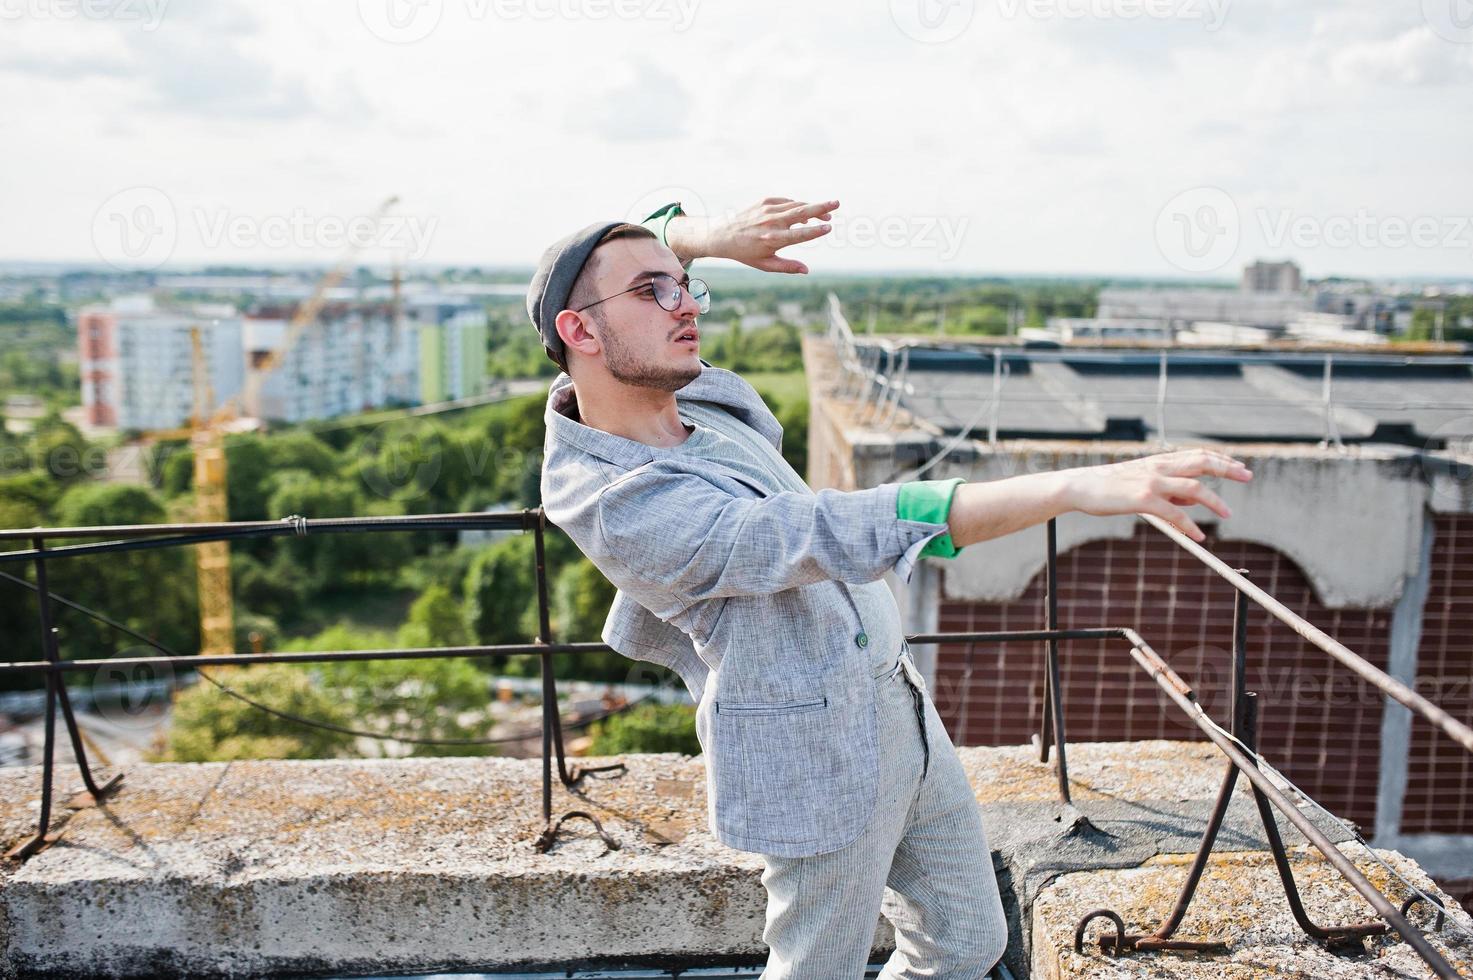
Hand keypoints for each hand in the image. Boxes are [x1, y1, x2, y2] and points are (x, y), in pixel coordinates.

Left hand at [666, 197, 838, 273]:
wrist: (722, 234)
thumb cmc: (746, 253)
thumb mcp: (765, 265)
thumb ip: (787, 267)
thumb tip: (807, 270)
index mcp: (773, 239)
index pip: (800, 234)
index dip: (816, 231)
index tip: (829, 228)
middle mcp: (772, 222)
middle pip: (802, 212)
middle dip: (821, 208)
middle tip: (837, 203)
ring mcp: (768, 209)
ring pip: (797, 205)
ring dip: (814, 208)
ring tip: (828, 212)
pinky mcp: (765, 201)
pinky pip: (787, 201)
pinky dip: (798, 206)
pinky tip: (805, 213)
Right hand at [1063, 448, 1252, 541]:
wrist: (1080, 487)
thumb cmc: (1109, 487)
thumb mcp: (1142, 484)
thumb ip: (1169, 490)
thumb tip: (1195, 500)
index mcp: (1159, 462)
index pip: (1197, 455)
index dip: (1221, 459)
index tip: (1240, 466)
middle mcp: (1159, 468)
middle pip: (1202, 463)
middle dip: (1227, 468)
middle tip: (1248, 475)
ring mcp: (1152, 482)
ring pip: (1193, 488)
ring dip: (1215, 501)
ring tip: (1228, 514)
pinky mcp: (1143, 499)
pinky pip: (1174, 513)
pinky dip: (1189, 525)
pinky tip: (1199, 536)